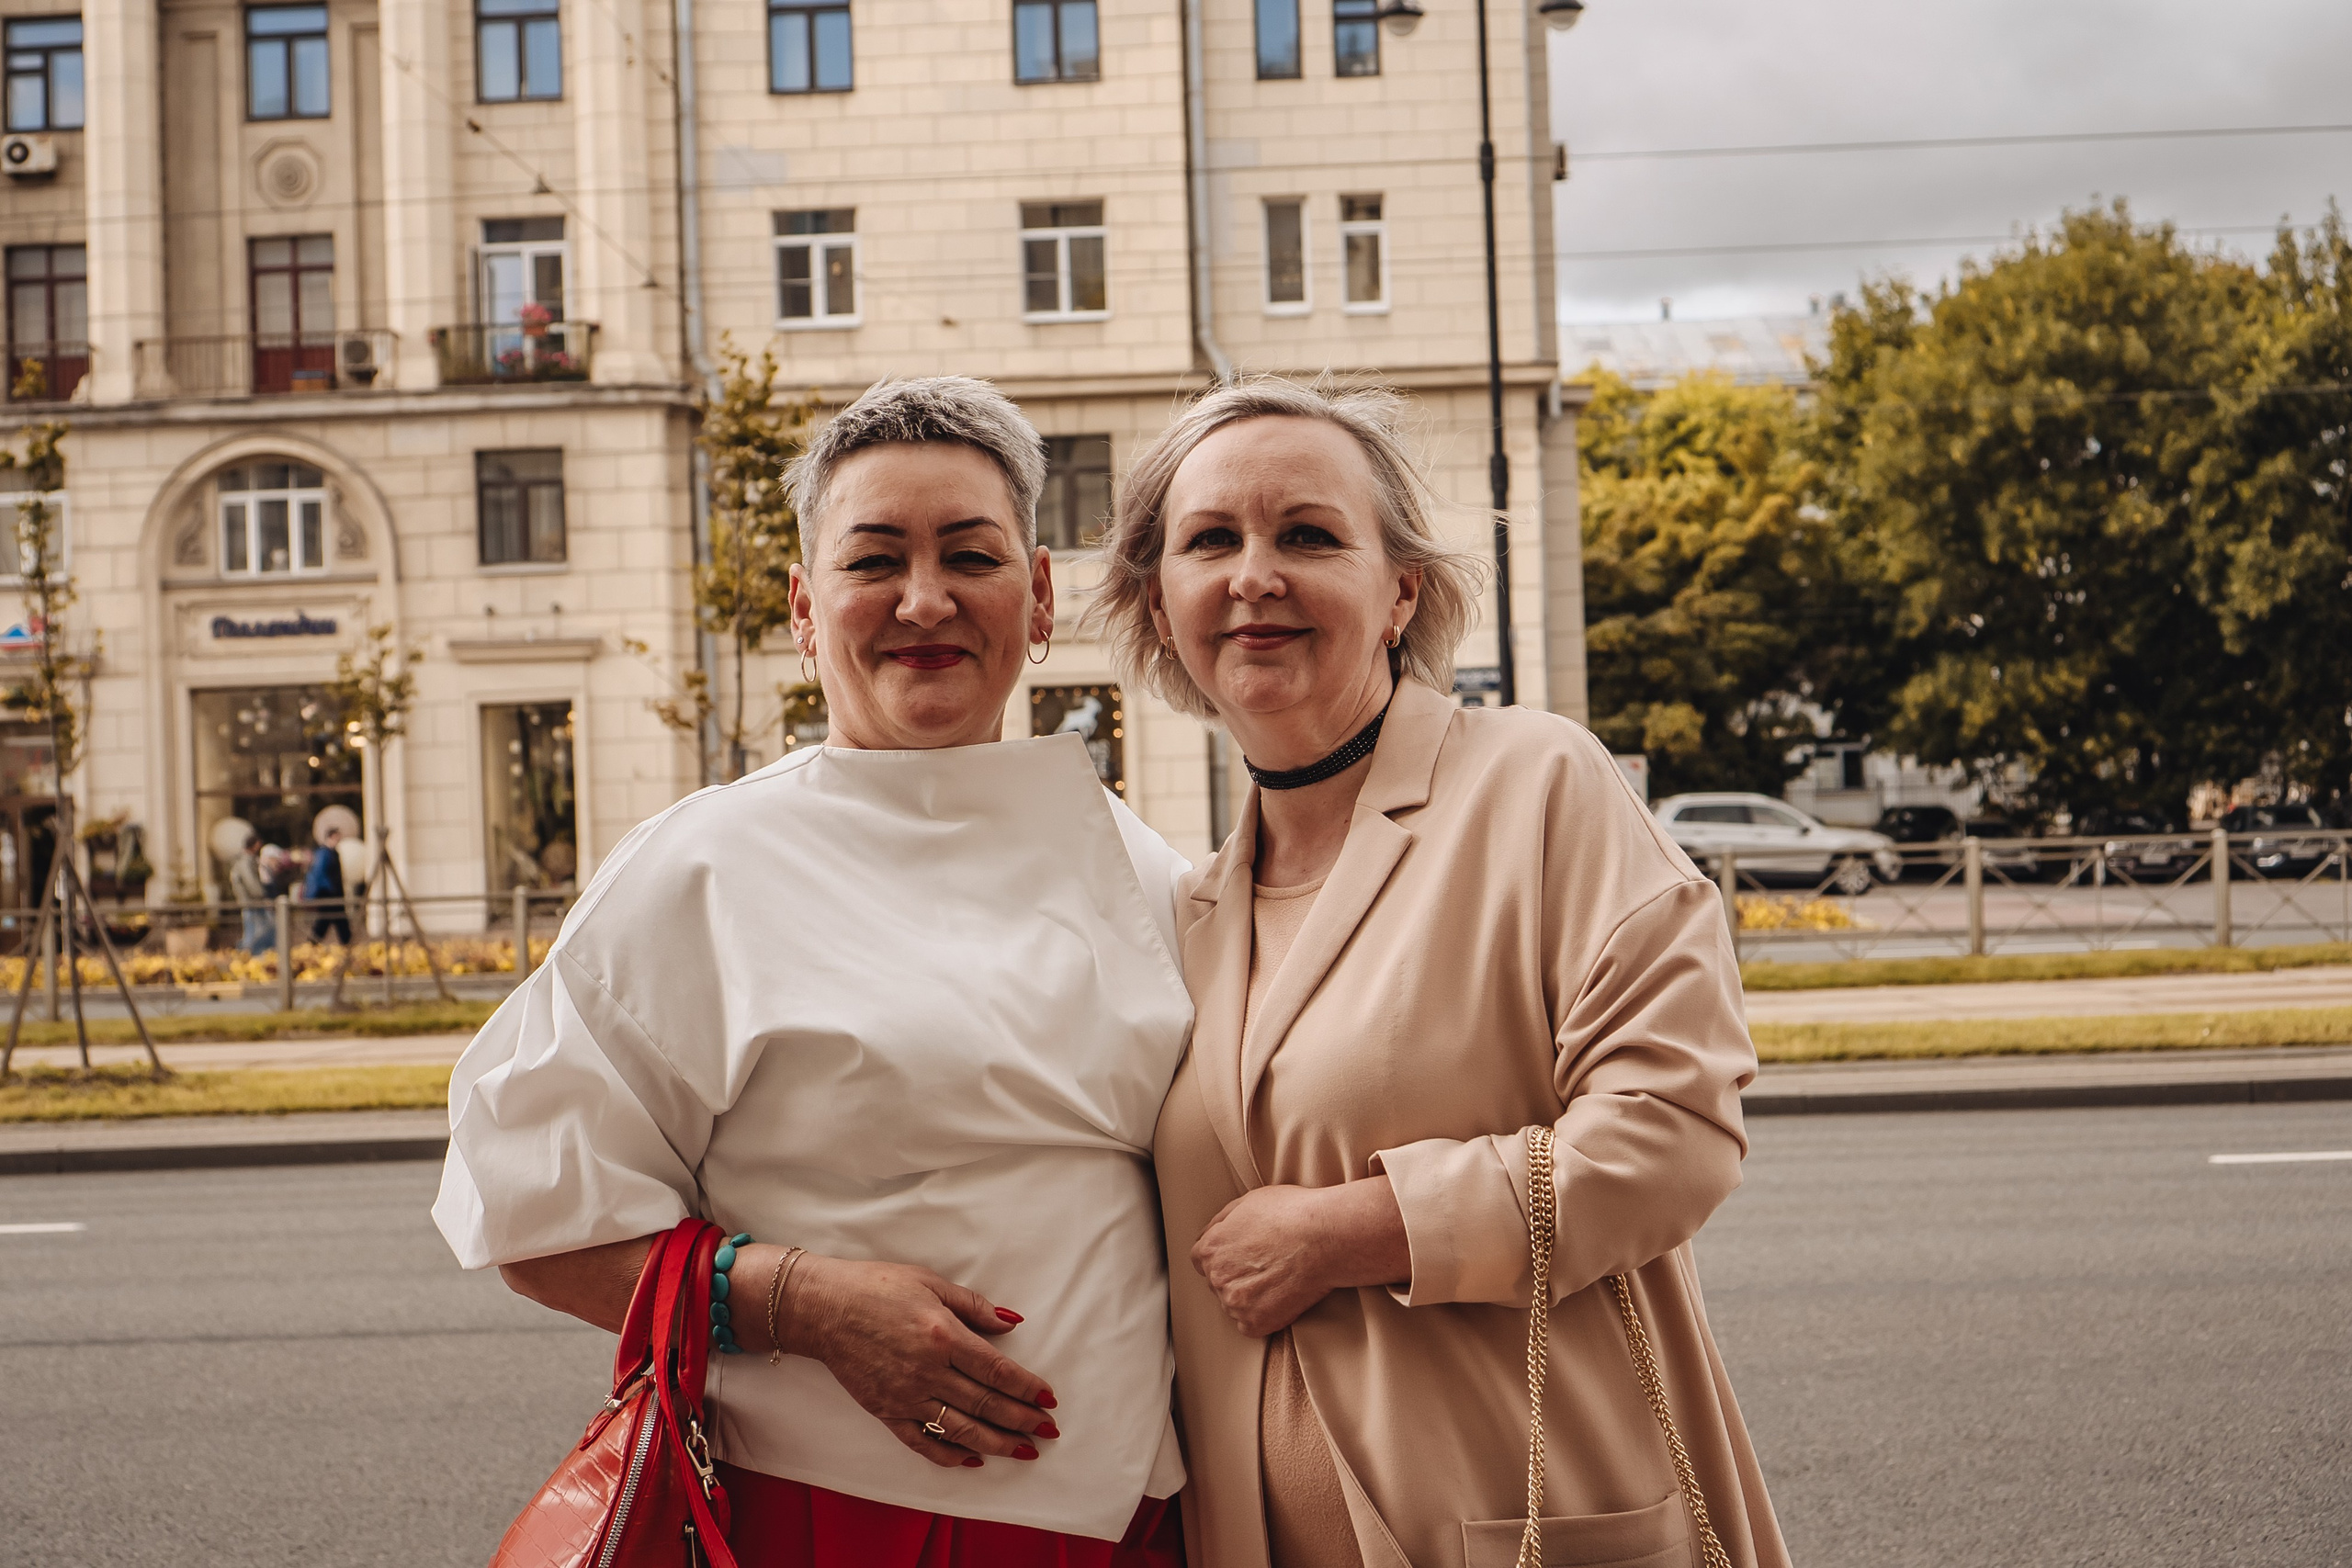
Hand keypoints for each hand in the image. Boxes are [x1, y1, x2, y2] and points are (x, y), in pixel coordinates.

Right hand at [785, 1254, 1059, 1469]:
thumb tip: (1010, 1323)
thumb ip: (973, 1306)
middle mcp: (928, 1372)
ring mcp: (906, 1396)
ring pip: (961, 1429)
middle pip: (985, 1404)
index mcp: (944, 1336)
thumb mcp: (930, 1283)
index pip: (997, 1370)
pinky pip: (922, 1442)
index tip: (1048, 1398)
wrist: (823, 1308)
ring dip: (997, 1443)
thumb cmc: (877, 1287)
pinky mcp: (886, 1412)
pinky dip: (949, 1455)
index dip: (1026, 1387)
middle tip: (1047, 1429)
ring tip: (1023, 1450)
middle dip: (1022, 1419)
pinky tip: (972, 1460)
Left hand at [1190, 1178, 1410, 1338]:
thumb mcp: (1248, 1202)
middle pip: (1219, 1283)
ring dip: (1250, 1297)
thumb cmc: (1293, 1214)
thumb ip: (1222, 1222)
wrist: (1325, 1237)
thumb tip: (1212, 1233)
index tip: (1244, 1256)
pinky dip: (1265, 1315)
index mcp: (1210, 1248)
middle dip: (1237, 1276)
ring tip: (1279, 1278)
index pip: (1203, 1260)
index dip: (1226, 1257)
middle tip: (1267, 1265)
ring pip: (1235, 1305)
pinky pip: (1251, 1325)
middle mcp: (1217, 1277)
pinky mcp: (1256, 1323)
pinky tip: (1283, 1296)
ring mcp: (1235, 1303)